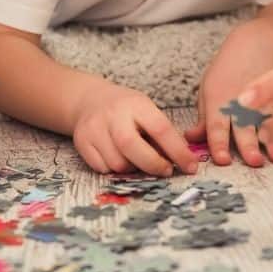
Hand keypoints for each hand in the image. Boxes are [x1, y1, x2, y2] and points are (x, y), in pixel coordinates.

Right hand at [72, 83, 197, 176]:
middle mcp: (113, 115)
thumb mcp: (146, 111)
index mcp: (136, 104)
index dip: (178, 152)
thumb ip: (162, 133)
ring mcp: (95, 128)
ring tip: (137, 160)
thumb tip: (183, 161)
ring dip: (133, 169)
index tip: (190, 166)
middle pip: (133, 147)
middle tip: (166, 171)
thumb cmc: (126, 109)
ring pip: (118, 163)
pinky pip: (102, 168)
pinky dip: (114, 170)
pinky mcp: (81, 142)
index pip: (160, 129)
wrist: (89, 100)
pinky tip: (119, 159)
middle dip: (153, 165)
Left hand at [185, 34, 272, 167]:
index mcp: (219, 101)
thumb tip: (191, 139)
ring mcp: (263, 102)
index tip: (222, 160)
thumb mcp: (208, 90)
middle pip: (243, 127)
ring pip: (267, 123)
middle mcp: (241, 103)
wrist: (256, 44)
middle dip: (248, 145)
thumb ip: (203, 119)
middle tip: (253, 161)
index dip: (219, 144)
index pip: (216, 126)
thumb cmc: (228, 70)